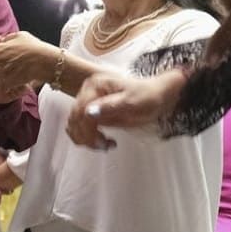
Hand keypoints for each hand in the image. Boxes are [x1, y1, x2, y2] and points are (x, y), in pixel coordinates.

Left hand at [0, 31, 53, 94]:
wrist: (44, 60)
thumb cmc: (34, 47)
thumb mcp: (20, 35)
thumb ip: (9, 38)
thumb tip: (4, 40)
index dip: (0, 58)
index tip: (7, 60)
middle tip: (10, 69)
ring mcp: (0, 73)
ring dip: (2, 78)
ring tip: (13, 77)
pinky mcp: (7, 83)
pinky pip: (3, 86)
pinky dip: (8, 86)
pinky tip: (16, 83)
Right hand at [66, 69, 186, 148]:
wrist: (156, 95)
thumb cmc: (147, 96)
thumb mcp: (132, 102)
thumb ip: (110, 107)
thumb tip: (89, 113)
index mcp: (96, 85)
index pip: (82, 110)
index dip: (88, 129)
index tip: (102, 142)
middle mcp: (88, 90)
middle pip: (75, 118)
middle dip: (86, 136)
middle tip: (104, 146)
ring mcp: (88, 100)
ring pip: (74, 124)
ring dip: (84, 138)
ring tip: (104, 145)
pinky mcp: (90, 110)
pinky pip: (79, 126)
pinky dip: (85, 137)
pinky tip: (101, 141)